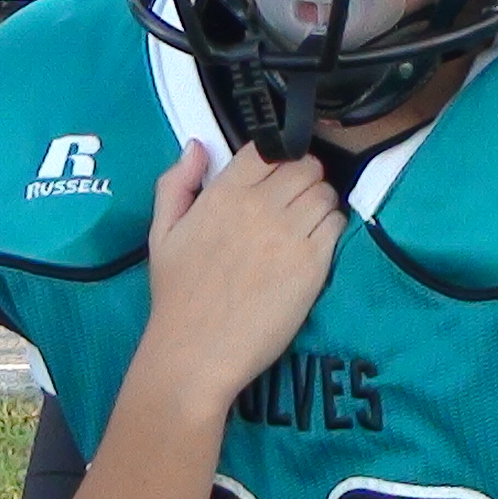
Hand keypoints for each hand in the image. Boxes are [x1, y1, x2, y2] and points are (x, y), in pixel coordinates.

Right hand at [140, 142, 342, 403]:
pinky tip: (314, 244)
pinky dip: (331, 227)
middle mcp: (258, 206)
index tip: (277, 174)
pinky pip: (336, 224)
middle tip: (296, 199)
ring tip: (307, 221)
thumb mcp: (161, 233)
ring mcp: (288, 234)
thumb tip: (198, 146)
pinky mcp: (312, 264)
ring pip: (324, 192)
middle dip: (304, 177)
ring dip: (321, 201)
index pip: (267, 149)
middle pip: (304, 166)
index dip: (278, 156)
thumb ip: (176, 183)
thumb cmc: (177, 296)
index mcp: (222, 194)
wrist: (195, 352)